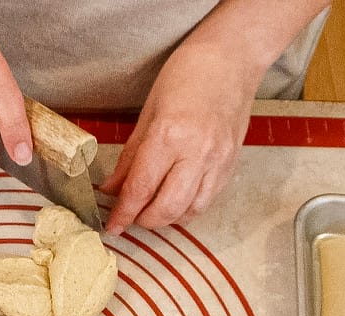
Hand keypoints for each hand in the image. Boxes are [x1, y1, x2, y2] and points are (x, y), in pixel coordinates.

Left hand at [100, 43, 256, 234]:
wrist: (232, 59)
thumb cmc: (187, 76)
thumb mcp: (148, 113)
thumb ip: (130, 157)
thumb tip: (112, 188)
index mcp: (169, 136)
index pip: (140, 189)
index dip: (123, 213)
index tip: (112, 226)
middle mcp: (197, 154)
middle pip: (166, 209)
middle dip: (143, 221)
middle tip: (130, 216)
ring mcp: (218, 162)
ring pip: (189, 212)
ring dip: (166, 218)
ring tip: (151, 209)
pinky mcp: (231, 166)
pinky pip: (207, 201)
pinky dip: (187, 209)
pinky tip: (175, 201)